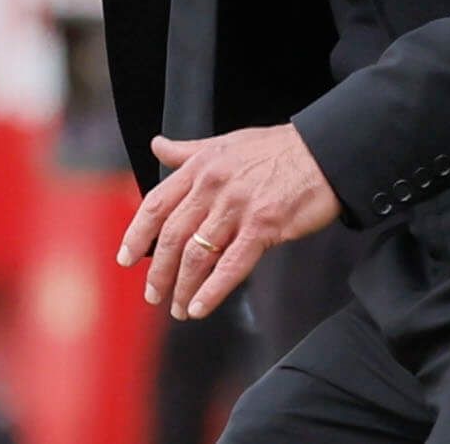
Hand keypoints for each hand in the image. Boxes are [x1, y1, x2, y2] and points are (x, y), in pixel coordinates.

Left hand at [117, 125, 340, 321]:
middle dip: (158, 271)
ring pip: (198, 254)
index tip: (126, 258)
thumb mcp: (227, 142)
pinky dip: (212, 291)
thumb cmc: (279, 149)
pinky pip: (230, 265)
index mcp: (201, 166)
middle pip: (172, 236)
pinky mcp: (263, 225)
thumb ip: (189, 151)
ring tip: (178, 307)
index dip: (137, 234)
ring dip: (183, 287)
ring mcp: (237, 206)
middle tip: (153, 294)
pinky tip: (200, 307)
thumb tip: (158, 146)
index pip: (156, 204)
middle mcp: (213, 185)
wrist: (324, 152)